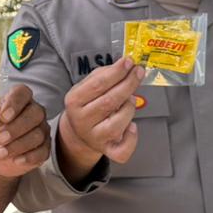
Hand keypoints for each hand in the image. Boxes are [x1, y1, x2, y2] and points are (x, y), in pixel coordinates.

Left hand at [0, 84, 50, 178]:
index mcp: (17, 99)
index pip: (22, 93)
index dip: (15, 103)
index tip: (3, 116)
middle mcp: (33, 111)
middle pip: (35, 113)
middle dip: (17, 127)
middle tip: (0, 138)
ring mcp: (41, 129)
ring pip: (38, 134)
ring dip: (18, 145)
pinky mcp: (44, 148)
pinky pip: (42, 151)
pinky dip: (29, 157)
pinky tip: (15, 160)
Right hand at [58, 57, 146, 171]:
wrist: (79, 131)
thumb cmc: (88, 103)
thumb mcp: (87, 86)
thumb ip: (104, 75)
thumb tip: (125, 66)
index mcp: (74, 101)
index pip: (98, 84)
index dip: (116, 72)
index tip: (129, 62)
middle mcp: (82, 121)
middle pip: (110, 101)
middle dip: (128, 84)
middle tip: (139, 72)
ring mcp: (94, 137)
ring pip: (119, 123)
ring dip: (130, 107)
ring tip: (131, 99)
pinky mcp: (107, 150)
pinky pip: (123, 149)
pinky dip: (132, 137)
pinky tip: (132, 126)